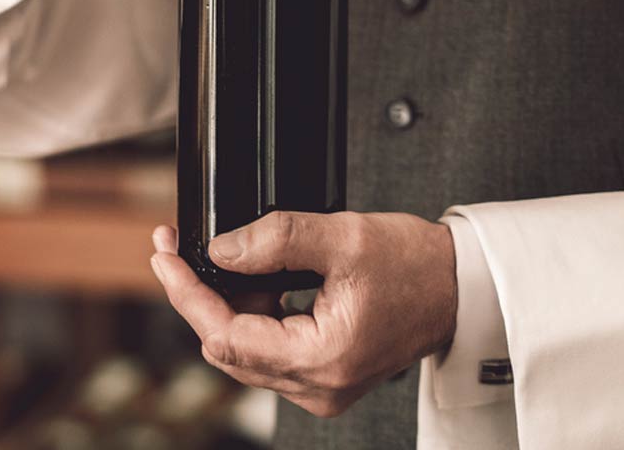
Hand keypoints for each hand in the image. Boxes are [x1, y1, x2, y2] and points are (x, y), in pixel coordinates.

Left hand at [149, 212, 456, 418]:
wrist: (459, 287)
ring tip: (218, 255)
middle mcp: (316, 386)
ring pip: (243, 349)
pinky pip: (267, 348)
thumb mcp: (343, 237)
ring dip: (223, 303)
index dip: (186, 293)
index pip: (225, 335)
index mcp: (321, 360)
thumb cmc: (416, 265)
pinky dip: (250, 312)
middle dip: (197, 295)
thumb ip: (276, 239)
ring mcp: (319, 386)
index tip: (164, 255)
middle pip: (226, 347)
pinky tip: (249, 277)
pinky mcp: (322, 374)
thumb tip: (220, 249)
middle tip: (176, 248)